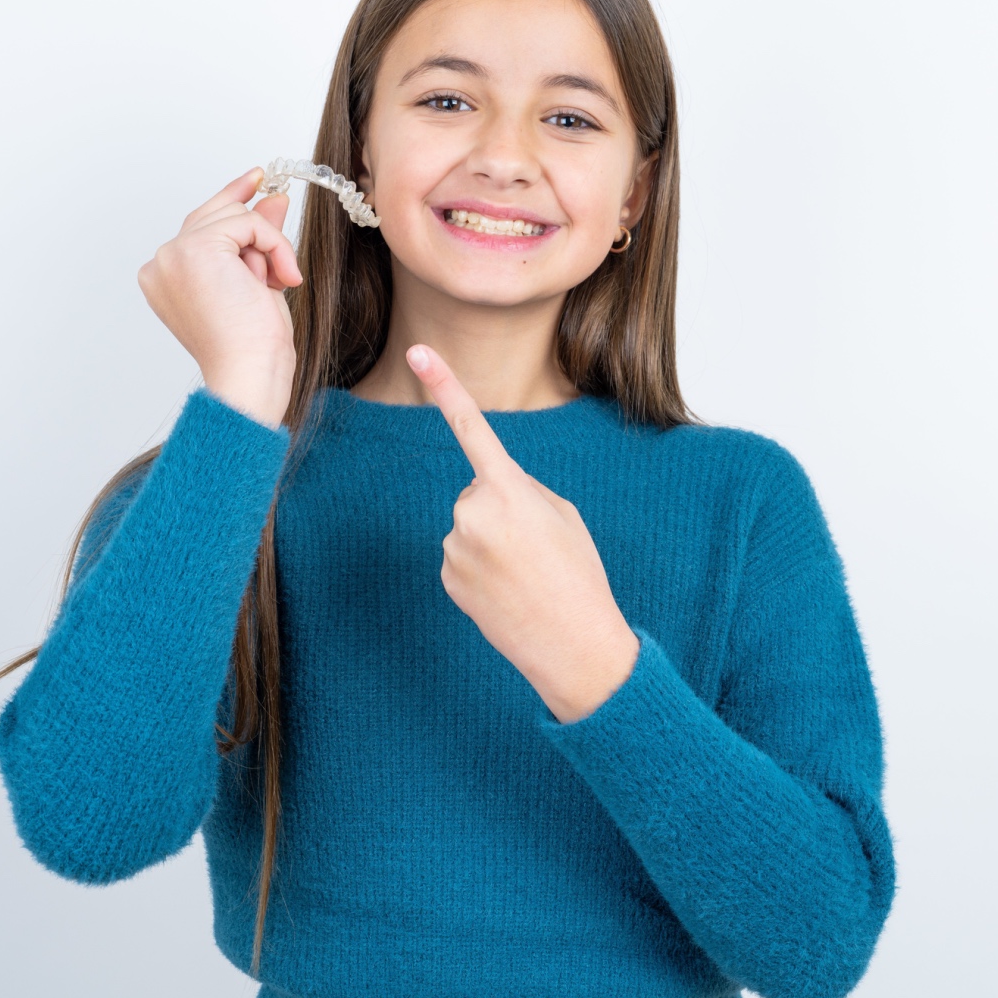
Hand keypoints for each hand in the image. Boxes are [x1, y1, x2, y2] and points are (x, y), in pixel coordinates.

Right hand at [137, 167, 303, 425]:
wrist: (250, 372)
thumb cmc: (253, 346)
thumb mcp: (258, 281)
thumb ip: (257, 239)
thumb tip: (273, 198)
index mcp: (165, 276)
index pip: (198, 226)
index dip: (229, 200)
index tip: (255, 180)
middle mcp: (160, 263)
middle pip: (214, 215)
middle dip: (256, 227)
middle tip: (281, 222)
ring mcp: (173, 254)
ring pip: (234, 217)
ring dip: (269, 245)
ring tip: (281, 281)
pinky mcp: (195, 249)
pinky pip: (248, 223)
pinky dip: (274, 245)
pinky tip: (282, 277)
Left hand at [406, 344, 640, 722]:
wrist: (573, 647)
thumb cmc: (578, 574)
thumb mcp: (562, 515)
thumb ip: (520, 491)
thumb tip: (483, 496)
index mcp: (509, 489)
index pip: (471, 427)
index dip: (445, 386)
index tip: (419, 350)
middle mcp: (471, 513)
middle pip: (477, 491)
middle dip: (501, 509)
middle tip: (535, 548)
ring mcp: (453, 548)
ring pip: (468, 525)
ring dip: (491, 542)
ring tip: (523, 573)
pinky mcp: (446, 577)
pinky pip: (460, 555)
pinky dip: (480, 568)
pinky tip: (505, 590)